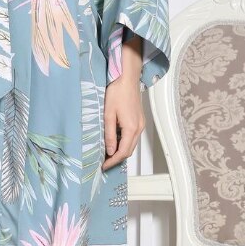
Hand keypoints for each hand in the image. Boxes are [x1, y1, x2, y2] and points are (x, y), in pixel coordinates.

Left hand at [102, 38, 145, 170]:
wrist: (127, 78)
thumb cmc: (117, 93)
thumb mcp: (108, 114)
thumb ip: (109, 134)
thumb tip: (110, 151)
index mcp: (131, 128)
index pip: (123, 152)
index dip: (113, 161)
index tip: (104, 166)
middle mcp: (138, 128)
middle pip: (129, 150)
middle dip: (117, 158)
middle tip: (104, 162)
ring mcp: (140, 124)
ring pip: (131, 144)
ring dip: (121, 150)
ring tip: (107, 153)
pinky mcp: (139, 119)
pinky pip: (132, 136)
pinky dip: (124, 142)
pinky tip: (115, 140)